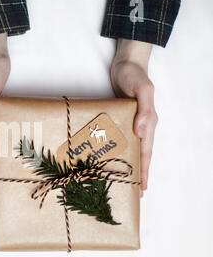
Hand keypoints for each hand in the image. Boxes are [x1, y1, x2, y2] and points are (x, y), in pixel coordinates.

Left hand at [110, 39, 157, 195]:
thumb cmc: (134, 75)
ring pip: (130, 148)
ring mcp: (130, 123)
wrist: (125, 64)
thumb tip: (142, 131)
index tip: (142, 188)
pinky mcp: (120, 119)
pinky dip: (117, 150)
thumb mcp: (142, 90)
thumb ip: (144, 110)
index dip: (145, 170)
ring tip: (121, 181)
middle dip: (138, 174)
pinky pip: (119, 138)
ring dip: (127, 164)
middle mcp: (140, 126)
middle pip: (140, 154)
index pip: (146, 151)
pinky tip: (109, 158)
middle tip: (133, 192)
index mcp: (148, 122)